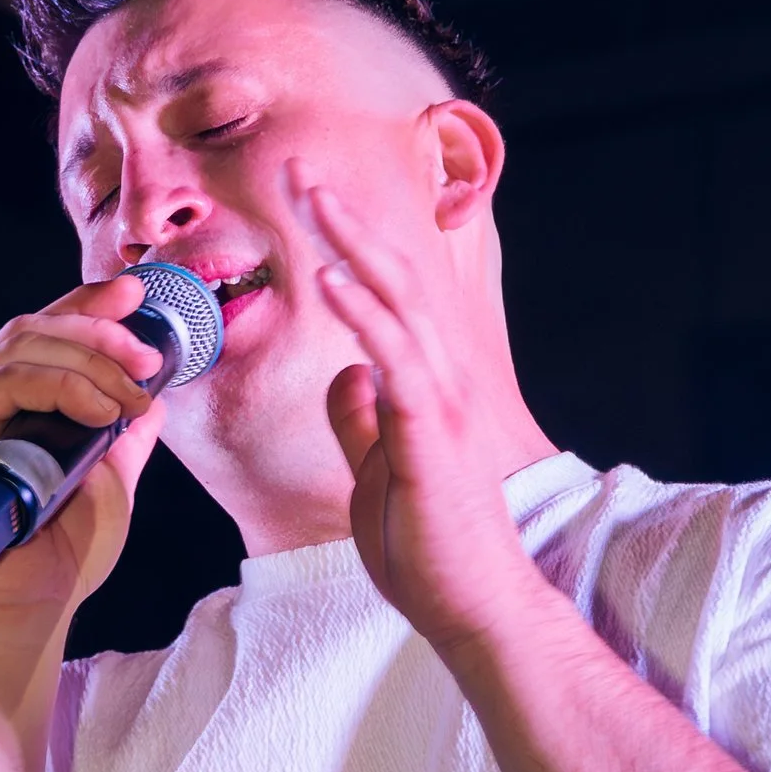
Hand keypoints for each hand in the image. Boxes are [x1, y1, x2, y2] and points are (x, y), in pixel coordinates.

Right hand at [0, 274, 169, 640]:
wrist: (24, 613)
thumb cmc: (58, 561)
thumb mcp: (109, 482)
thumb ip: (123, 435)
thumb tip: (154, 395)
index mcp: (6, 408)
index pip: (44, 338)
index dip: (88, 306)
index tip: (135, 296)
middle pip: (32, 329)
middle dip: (98, 325)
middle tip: (147, 351)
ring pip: (22, 344)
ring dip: (91, 357)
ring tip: (133, 391)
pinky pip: (6, 382)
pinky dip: (63, 386)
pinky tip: (102, 411)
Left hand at [300, 176, 539, 652]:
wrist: (472, 605)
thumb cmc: (430, 544)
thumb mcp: (376, 469)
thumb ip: (362, 418)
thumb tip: (345, 372)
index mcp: (423, 381)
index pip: (384, 292)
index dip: (346, 241)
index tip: (305, 198)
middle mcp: (439, 376)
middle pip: (390, 274)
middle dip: (343, 217)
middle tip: (298, 166)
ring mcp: (439, 401)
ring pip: (396, 298)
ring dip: (350, 241)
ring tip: (309, 194)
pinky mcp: (430, 434)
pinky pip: (394, 358)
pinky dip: (361, 311)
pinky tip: (328, 275)